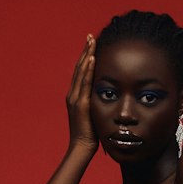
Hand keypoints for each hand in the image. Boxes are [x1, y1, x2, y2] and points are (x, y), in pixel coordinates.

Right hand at [66, 34, 97, 152]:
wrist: (82, 147)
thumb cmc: (92, 133)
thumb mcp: (95, 113)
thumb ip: (98, 102)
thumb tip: (110, 94)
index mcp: (76, 95)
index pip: (81, 71)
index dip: (85, 56)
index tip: (91, 44)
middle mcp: (73, 94)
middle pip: (79, 67)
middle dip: (85, 50)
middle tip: (91, 36)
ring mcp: (75, 98)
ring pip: (80, 72)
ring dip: (86, 55)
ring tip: (91, 41)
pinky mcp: (80, 104)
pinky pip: (84, 83)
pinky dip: (87, 70)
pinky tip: (91, 58)